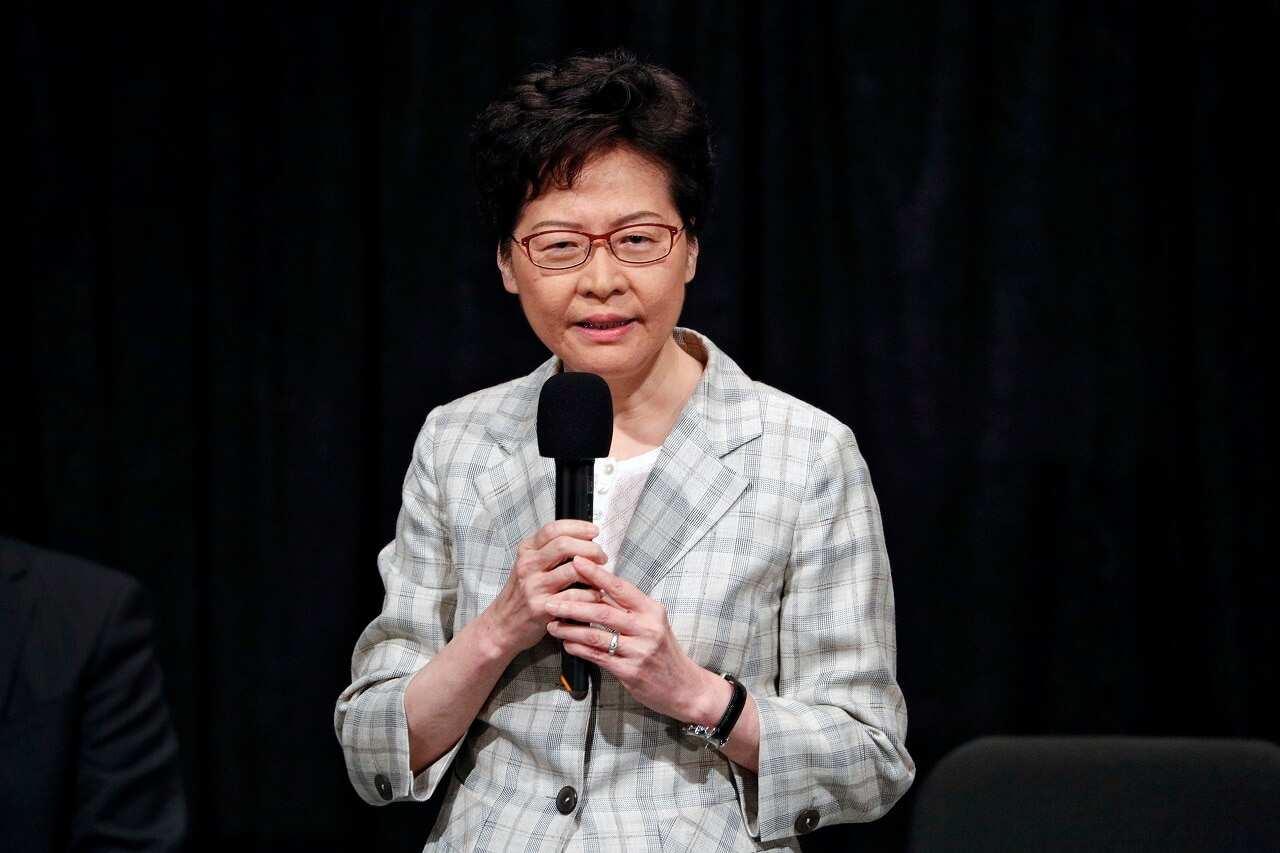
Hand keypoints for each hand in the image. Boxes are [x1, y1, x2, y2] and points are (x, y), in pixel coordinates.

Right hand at [483, 520, 606, 655]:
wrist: (501, 625)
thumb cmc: (520, 595)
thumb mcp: (528, 567)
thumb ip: (548, 552)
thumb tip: (581, 540)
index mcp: (526, 551)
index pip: (553, 529)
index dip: (578, 527)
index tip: (594, 531)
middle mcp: (528, 566)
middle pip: (564, 545)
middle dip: (590, 548)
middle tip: (601, 556)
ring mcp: (534, 586)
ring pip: (572, 570)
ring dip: (594, 572)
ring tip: (601, 577)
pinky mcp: (542, 608)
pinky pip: (574, 596)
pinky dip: (591, 594)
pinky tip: (595, 595)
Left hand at [545, 557, 721, 722]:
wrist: (685, 687)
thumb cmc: (664, 652)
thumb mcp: (652, 624)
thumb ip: (627, 609)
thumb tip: (597, 588)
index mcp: (651, 610)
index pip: (620, 587)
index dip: (596, 574)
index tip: (575, 561)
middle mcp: (647, 628)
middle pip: (603, 611)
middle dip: (573, 605)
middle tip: (550, 601)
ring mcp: (639, 651)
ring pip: (596, 635)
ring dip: (570, 629)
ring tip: (552, 624)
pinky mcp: (631, 672)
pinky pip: (598, 657)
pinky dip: (579, 648)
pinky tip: (567, 643)